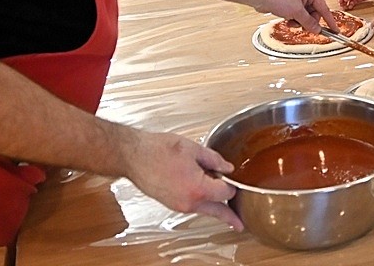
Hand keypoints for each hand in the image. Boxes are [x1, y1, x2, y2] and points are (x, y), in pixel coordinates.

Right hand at [121, 130, 242, 230]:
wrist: (134, 156)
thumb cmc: (159, 150)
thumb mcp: (193, 149)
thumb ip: (214, 159)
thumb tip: (227, 167)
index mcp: (198, 188)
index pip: (226, 193)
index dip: (232, 184)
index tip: (234, 177)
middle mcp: (189, 202)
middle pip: (217, 211)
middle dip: (229, 216)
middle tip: (239, 224)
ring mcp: (179, 205)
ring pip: (204, 209)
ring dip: (214, 206)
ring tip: (223, 202)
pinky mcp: (172, 204)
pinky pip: (192, 206)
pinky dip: (201, 201)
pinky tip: (202, 190)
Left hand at [249, 0, 335, 33]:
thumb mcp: (296, 11)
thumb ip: (308, 22)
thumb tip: (317, 29)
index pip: (324, 8)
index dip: (330, 21)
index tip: (335, 30)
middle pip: (314, 13)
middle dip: (308, 22)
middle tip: (302, 26)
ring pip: (304, 16)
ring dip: (299, 22)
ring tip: (290, 21)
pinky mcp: (289, 4)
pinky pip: (296, 15)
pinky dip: (293, 20)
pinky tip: (286, 19)